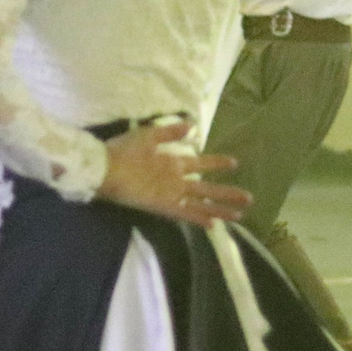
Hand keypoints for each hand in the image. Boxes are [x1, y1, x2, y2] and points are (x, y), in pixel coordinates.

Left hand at [96, 121, 249, 226]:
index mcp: (173, 162)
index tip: (234, 162)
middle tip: (249, 197)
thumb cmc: (123, 150)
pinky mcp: (161, 205)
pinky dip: (198, 218)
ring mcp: (170, 194)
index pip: (201, 163)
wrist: (102, 167)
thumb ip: (170, 132)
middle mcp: (175, 179)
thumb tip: (192, 125)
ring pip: (200, 202)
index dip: (217, 163)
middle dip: (227, 192)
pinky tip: (213, 224)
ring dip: (220, 208)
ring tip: (239, 214)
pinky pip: (184, 213)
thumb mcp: (148, 135)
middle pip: (207, 187)